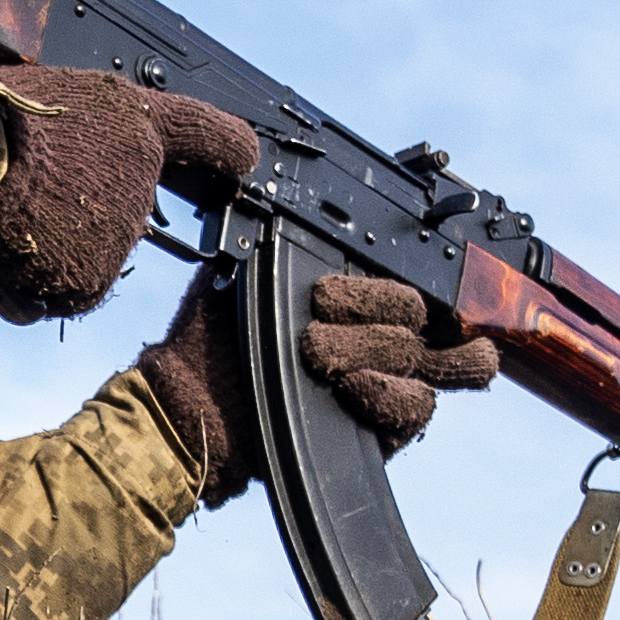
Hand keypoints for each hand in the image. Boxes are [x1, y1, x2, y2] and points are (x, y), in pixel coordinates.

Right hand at [0, 65, 263, 324]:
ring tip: (2, 214)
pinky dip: (16, 284)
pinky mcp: (91, 280)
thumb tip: (77, 157)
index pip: (204, 132)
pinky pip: (50, 292)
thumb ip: (75, 126)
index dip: (226, 146)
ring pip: (76, 255)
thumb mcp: (44, 90)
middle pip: (115, 209)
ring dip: (36, 250)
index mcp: (134, 120)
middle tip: (22, 188)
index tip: (245, 159)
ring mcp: (120, 233)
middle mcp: (140, 177)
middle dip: (70, 210)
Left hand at [133, 266, 495, 501]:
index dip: (394, 278)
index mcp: (352, 289)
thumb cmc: (216, 337)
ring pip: (414, 351)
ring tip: (313, 352)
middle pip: (415, 308)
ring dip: (364, 347)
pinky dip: (387, 393)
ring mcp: (389, 376)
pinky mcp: (390, 424)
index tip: (332, 293)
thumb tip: (290, 194)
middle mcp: (378, 330)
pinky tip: (351, 384)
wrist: (202, 405)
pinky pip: (417, 405)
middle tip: (315, 317)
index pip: (410, 271)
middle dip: (368, 306)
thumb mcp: (242, 271)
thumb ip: (278, 237)